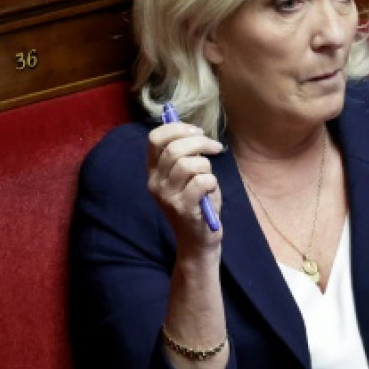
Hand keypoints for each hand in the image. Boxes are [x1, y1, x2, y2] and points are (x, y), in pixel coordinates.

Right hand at [147, 121, 224, 248]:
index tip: (197, 130)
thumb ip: (186, 155)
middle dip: (200, 141)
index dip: (177, 128)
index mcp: (153, 171)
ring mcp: (167, 196)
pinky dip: (212, 182)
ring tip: (210, 176)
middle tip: (215, 147)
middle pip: (174, 148)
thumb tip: (193, 130)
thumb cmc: (197, 203)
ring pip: (189, 164)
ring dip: (207, 165)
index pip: (155, 138)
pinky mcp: (182, 208)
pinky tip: (211, 190)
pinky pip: (202, 182)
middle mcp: (155, 183)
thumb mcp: (187, 176)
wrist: (198, 239)